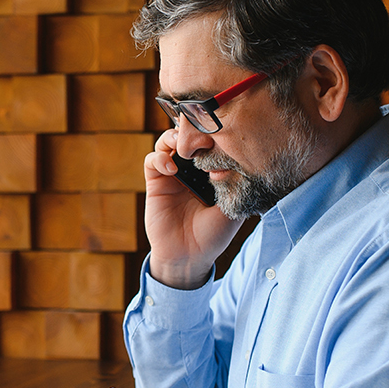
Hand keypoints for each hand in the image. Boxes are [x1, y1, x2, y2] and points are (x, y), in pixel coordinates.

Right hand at [144, 128, 243, 288]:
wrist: (189, 257)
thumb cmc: (212, 236)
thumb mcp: (232, 209)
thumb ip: (234, 186)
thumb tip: (236, 159)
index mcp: (210, 173)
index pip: (209, 144)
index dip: (213, 135)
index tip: (220, 134)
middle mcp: (191, 170)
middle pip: (188, 137)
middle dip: (192, 130)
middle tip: (200, 133)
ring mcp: (172, 175)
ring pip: (168, 142)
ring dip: (174, 138)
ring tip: (183, 147)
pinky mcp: (155, 183)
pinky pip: (152, 160)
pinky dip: (159, 158)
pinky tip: (171, 168)